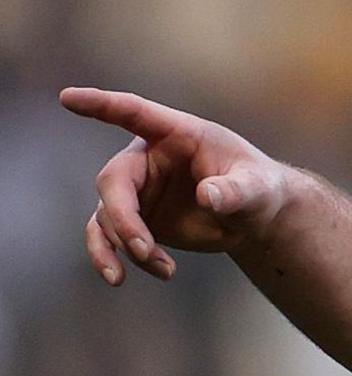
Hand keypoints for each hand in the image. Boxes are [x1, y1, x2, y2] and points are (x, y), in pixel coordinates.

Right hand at [61, 87, 297, 285]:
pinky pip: (106, 236)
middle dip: (124, 218)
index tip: (68, 97)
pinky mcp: (135, 219)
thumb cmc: (258, 188)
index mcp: (176, 134)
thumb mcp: (257, 188)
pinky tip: (120, 278)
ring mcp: (138, 190)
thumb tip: (209, 197)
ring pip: (108, 214)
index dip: (101, 105)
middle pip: (114, 180)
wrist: (254, 217)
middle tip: (144, 249)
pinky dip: (108, 256)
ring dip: (126, 245)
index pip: (133, 113)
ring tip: (163, 270)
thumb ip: (236, 190)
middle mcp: (147, 159)